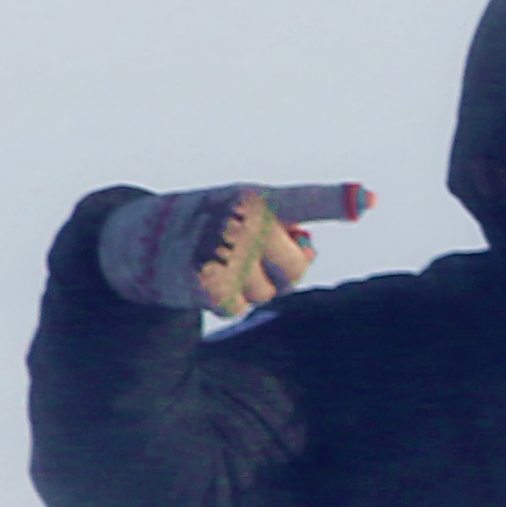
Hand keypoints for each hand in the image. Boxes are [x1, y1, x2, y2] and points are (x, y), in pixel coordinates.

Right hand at [97, 182, 363, 319]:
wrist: (137, 237)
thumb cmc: (212, 222)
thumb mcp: (247, 211)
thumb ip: (289, 226)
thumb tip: (310, 250)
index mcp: (257, 198)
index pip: (306, 200)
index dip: (339, 201)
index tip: (368, 200)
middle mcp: (242, 223)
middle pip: (297, 268)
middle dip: (280, 270)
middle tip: (246, 253)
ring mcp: (225, 255)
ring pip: (269, 293)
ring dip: (249, 287)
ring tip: (219, 263)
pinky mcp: (206, 285)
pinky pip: (239, 308)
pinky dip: (225, 302)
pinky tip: (203, 280)